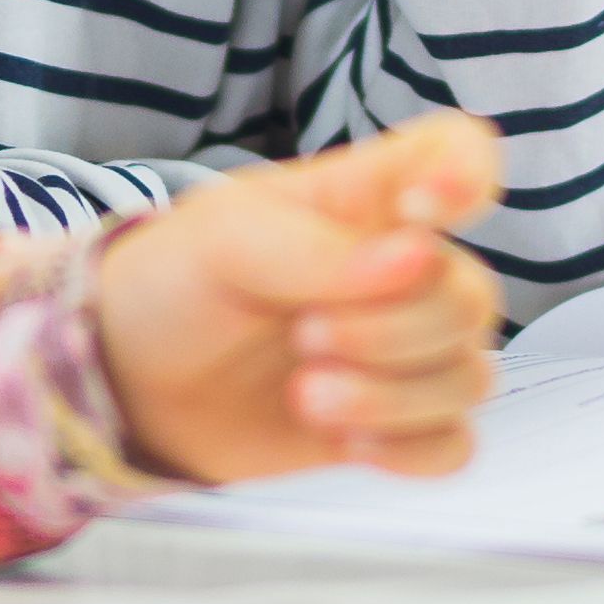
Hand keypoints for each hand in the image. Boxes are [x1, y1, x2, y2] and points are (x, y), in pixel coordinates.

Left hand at [92, 112, 504, 482]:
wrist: (132, 380)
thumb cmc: (180, 281)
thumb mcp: (226, 238)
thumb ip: (320, 249)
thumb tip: (420, 258)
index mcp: (371, 198)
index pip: (462, 154)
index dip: (466, 178)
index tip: (416, 214)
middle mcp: (406, 270)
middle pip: (472, 295)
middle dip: (393, 328)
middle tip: (302, 336)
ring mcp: (405, 352)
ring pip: (470, 376)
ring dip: (394, 397)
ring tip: (306, 396)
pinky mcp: (393, 424)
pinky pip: (454, 444)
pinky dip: (410, 449)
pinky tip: (348, 444)